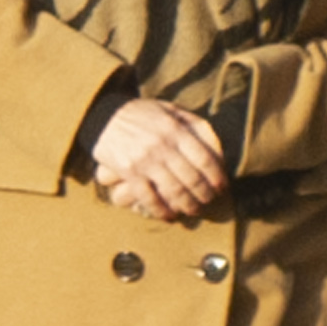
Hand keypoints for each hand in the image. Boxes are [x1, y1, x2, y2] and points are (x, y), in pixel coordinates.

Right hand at [91, 96, 226, 222]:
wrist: (104, 116)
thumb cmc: (143, 114)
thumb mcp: (171, 110)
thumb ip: (194, 125)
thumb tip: (217, 149)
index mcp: (175, 129)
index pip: (204, 158)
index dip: (217, 176)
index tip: (222, 187)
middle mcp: (162, 144)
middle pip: (192, 177)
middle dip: (204, 194)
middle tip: (209, 201)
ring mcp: (145, 159)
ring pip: (173, 190)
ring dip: (187, 205)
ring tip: (193, 210)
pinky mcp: (129, 172)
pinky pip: (149, 197)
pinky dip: (161, 210)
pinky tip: (169, 216)